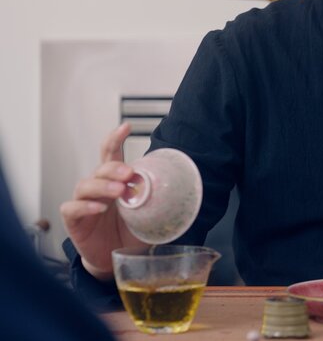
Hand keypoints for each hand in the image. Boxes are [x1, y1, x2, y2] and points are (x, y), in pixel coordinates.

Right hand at [59, 124, 147, 279]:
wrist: (113, 259)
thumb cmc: (130, 231)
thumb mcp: (148, 212)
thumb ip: (158, 198)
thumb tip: (187, 187)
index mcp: (115, 181)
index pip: (110, 154)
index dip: (115, 139)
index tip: (127, 126)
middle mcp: (98, 189)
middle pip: (100, 169)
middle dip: (114, 168)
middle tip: (129, 174)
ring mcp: (84, 204)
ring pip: (84, 185)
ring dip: (102, 185)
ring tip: (118, 191)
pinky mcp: (74, 222)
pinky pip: (72, 208)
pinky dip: (84, 206)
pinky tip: (99, 208)